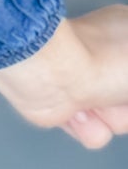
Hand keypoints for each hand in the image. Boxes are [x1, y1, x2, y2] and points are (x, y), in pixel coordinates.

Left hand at [0, 7, 127, 147]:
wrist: (50, 73)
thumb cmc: (98, 57)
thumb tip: (125, 92)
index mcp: (126, 34)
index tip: (125, 88)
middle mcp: (106, 58)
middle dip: (127, 107)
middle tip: (120, 94)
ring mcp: (86, 82)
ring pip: (119, 121)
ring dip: (111, 118)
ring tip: (97, 101)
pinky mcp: (68, 107)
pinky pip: (95, 134)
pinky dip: (90, 128)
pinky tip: (79, 111)